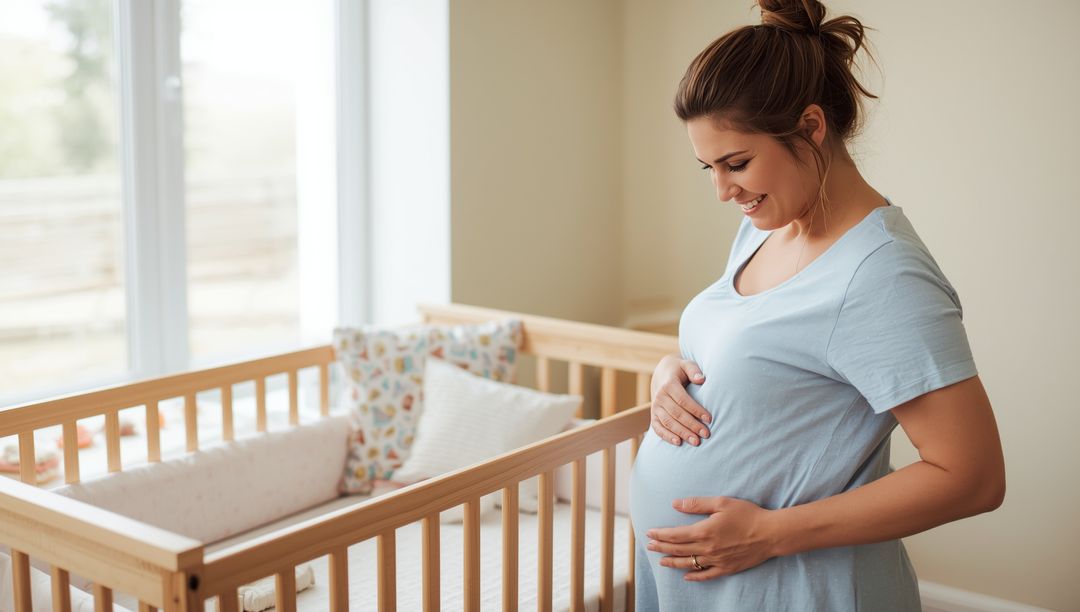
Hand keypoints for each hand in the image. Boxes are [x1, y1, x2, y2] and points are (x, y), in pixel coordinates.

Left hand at [645, 496, 776, 580]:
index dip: (661, 534)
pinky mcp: (726, 568)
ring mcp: (716, 561)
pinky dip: (694, 576)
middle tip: (649, 546)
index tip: (650, 533)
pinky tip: (686, 576)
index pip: (675, 535)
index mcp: (704, 531)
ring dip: (673, 562)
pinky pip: (706, 575)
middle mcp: (707, 548)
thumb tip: (675, 504)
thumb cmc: (747, 514)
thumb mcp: (721, 503)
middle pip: (678, 549)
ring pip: (689, 563)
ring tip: (661, 561)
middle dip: (662, 547)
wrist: (770, 533)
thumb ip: (696, 504)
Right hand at [651, 354, 711, 445]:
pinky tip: (678, 442)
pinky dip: (666, 436)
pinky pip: (658, 428)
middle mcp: (660, 396)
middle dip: (692, 425)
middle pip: (676, 414)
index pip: (683, 400)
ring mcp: (655, 407)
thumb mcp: (686, 364)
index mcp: (668, 384)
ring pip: (668, 422)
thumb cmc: (679, 370)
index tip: (709, 419)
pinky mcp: (653, 415)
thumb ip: (694, 370)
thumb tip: (701, 379)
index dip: (696, 410)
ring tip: (696, 442)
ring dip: (682, 433)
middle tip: (706, 434)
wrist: (661, 374)